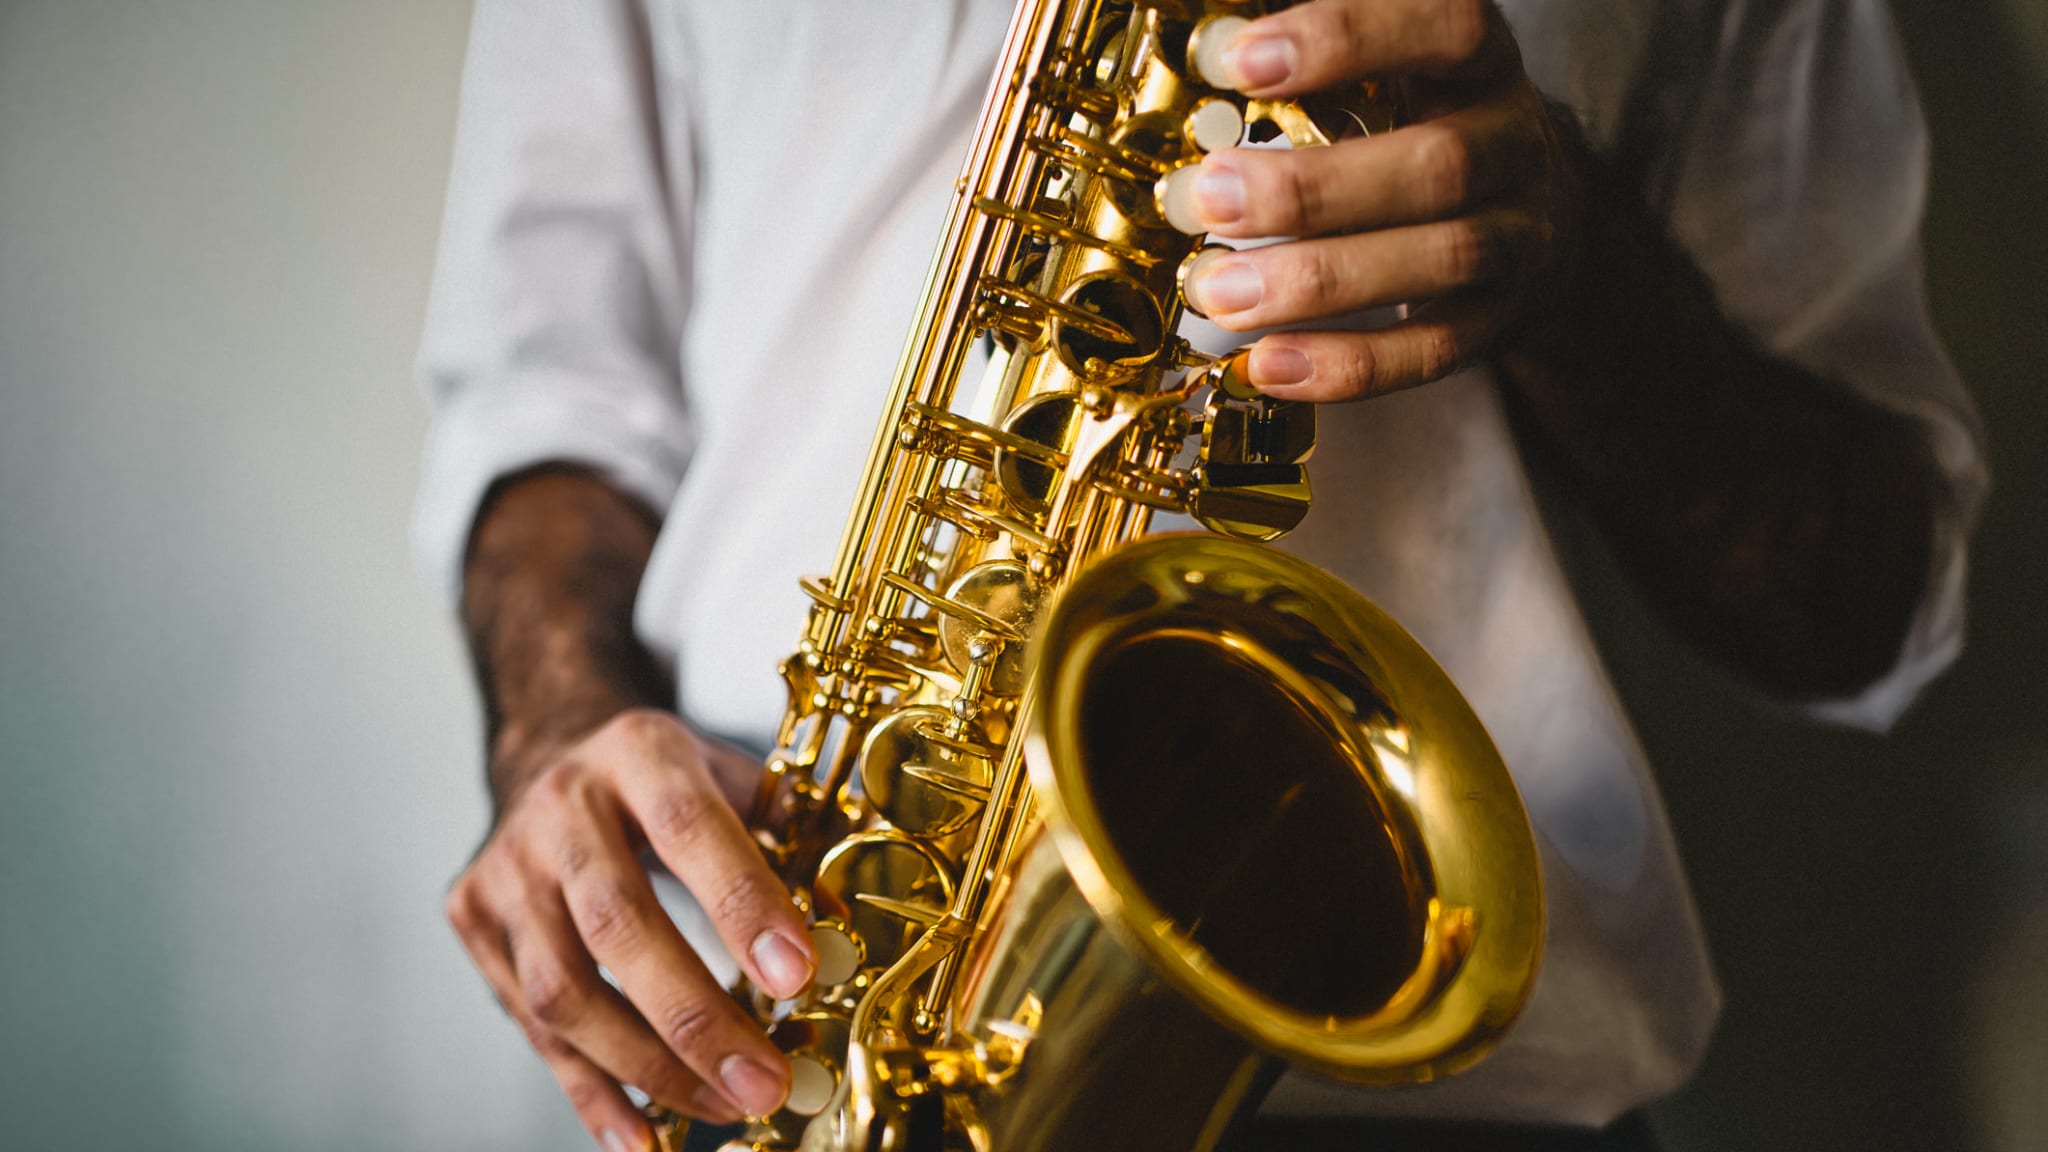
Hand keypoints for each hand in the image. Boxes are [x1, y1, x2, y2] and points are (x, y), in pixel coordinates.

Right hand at [444, 708, 814, 1149]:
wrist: (551, 751)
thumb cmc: (659, 779)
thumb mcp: (727, 770)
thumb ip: (788, 832)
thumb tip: (848, 922)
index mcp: (638, 752)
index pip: (690, 829)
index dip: (742, 904)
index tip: (797, 977)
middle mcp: (562, 807)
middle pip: (618, 925)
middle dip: (695, 1017)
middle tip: (765, 1081)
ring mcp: (508, 868)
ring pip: (563, 991)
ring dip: (649, 1067)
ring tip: (725, 1107)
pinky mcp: (475, 922)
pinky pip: (534, 1027)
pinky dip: (591, 1091)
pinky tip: (640, 1138)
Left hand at [1180, 0, 1583, 399]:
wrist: (1540, 213)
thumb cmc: (1426, 123)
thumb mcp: (1392, 70)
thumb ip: (1318, 66)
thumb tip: (1206, 51)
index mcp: (1480, 63)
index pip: (1446, 28)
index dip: (1347, 38)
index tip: (1240, 61)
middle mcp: (1512, 145)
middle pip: (1438, 166)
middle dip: (1310, 189)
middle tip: (1205, 198)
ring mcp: (1514, 239)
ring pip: (1439, 261)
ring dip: (1316, 282)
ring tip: (1217, 291)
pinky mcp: (1493, 321)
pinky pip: (1431, 351)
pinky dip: (1347, 364)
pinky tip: (1268, 364)